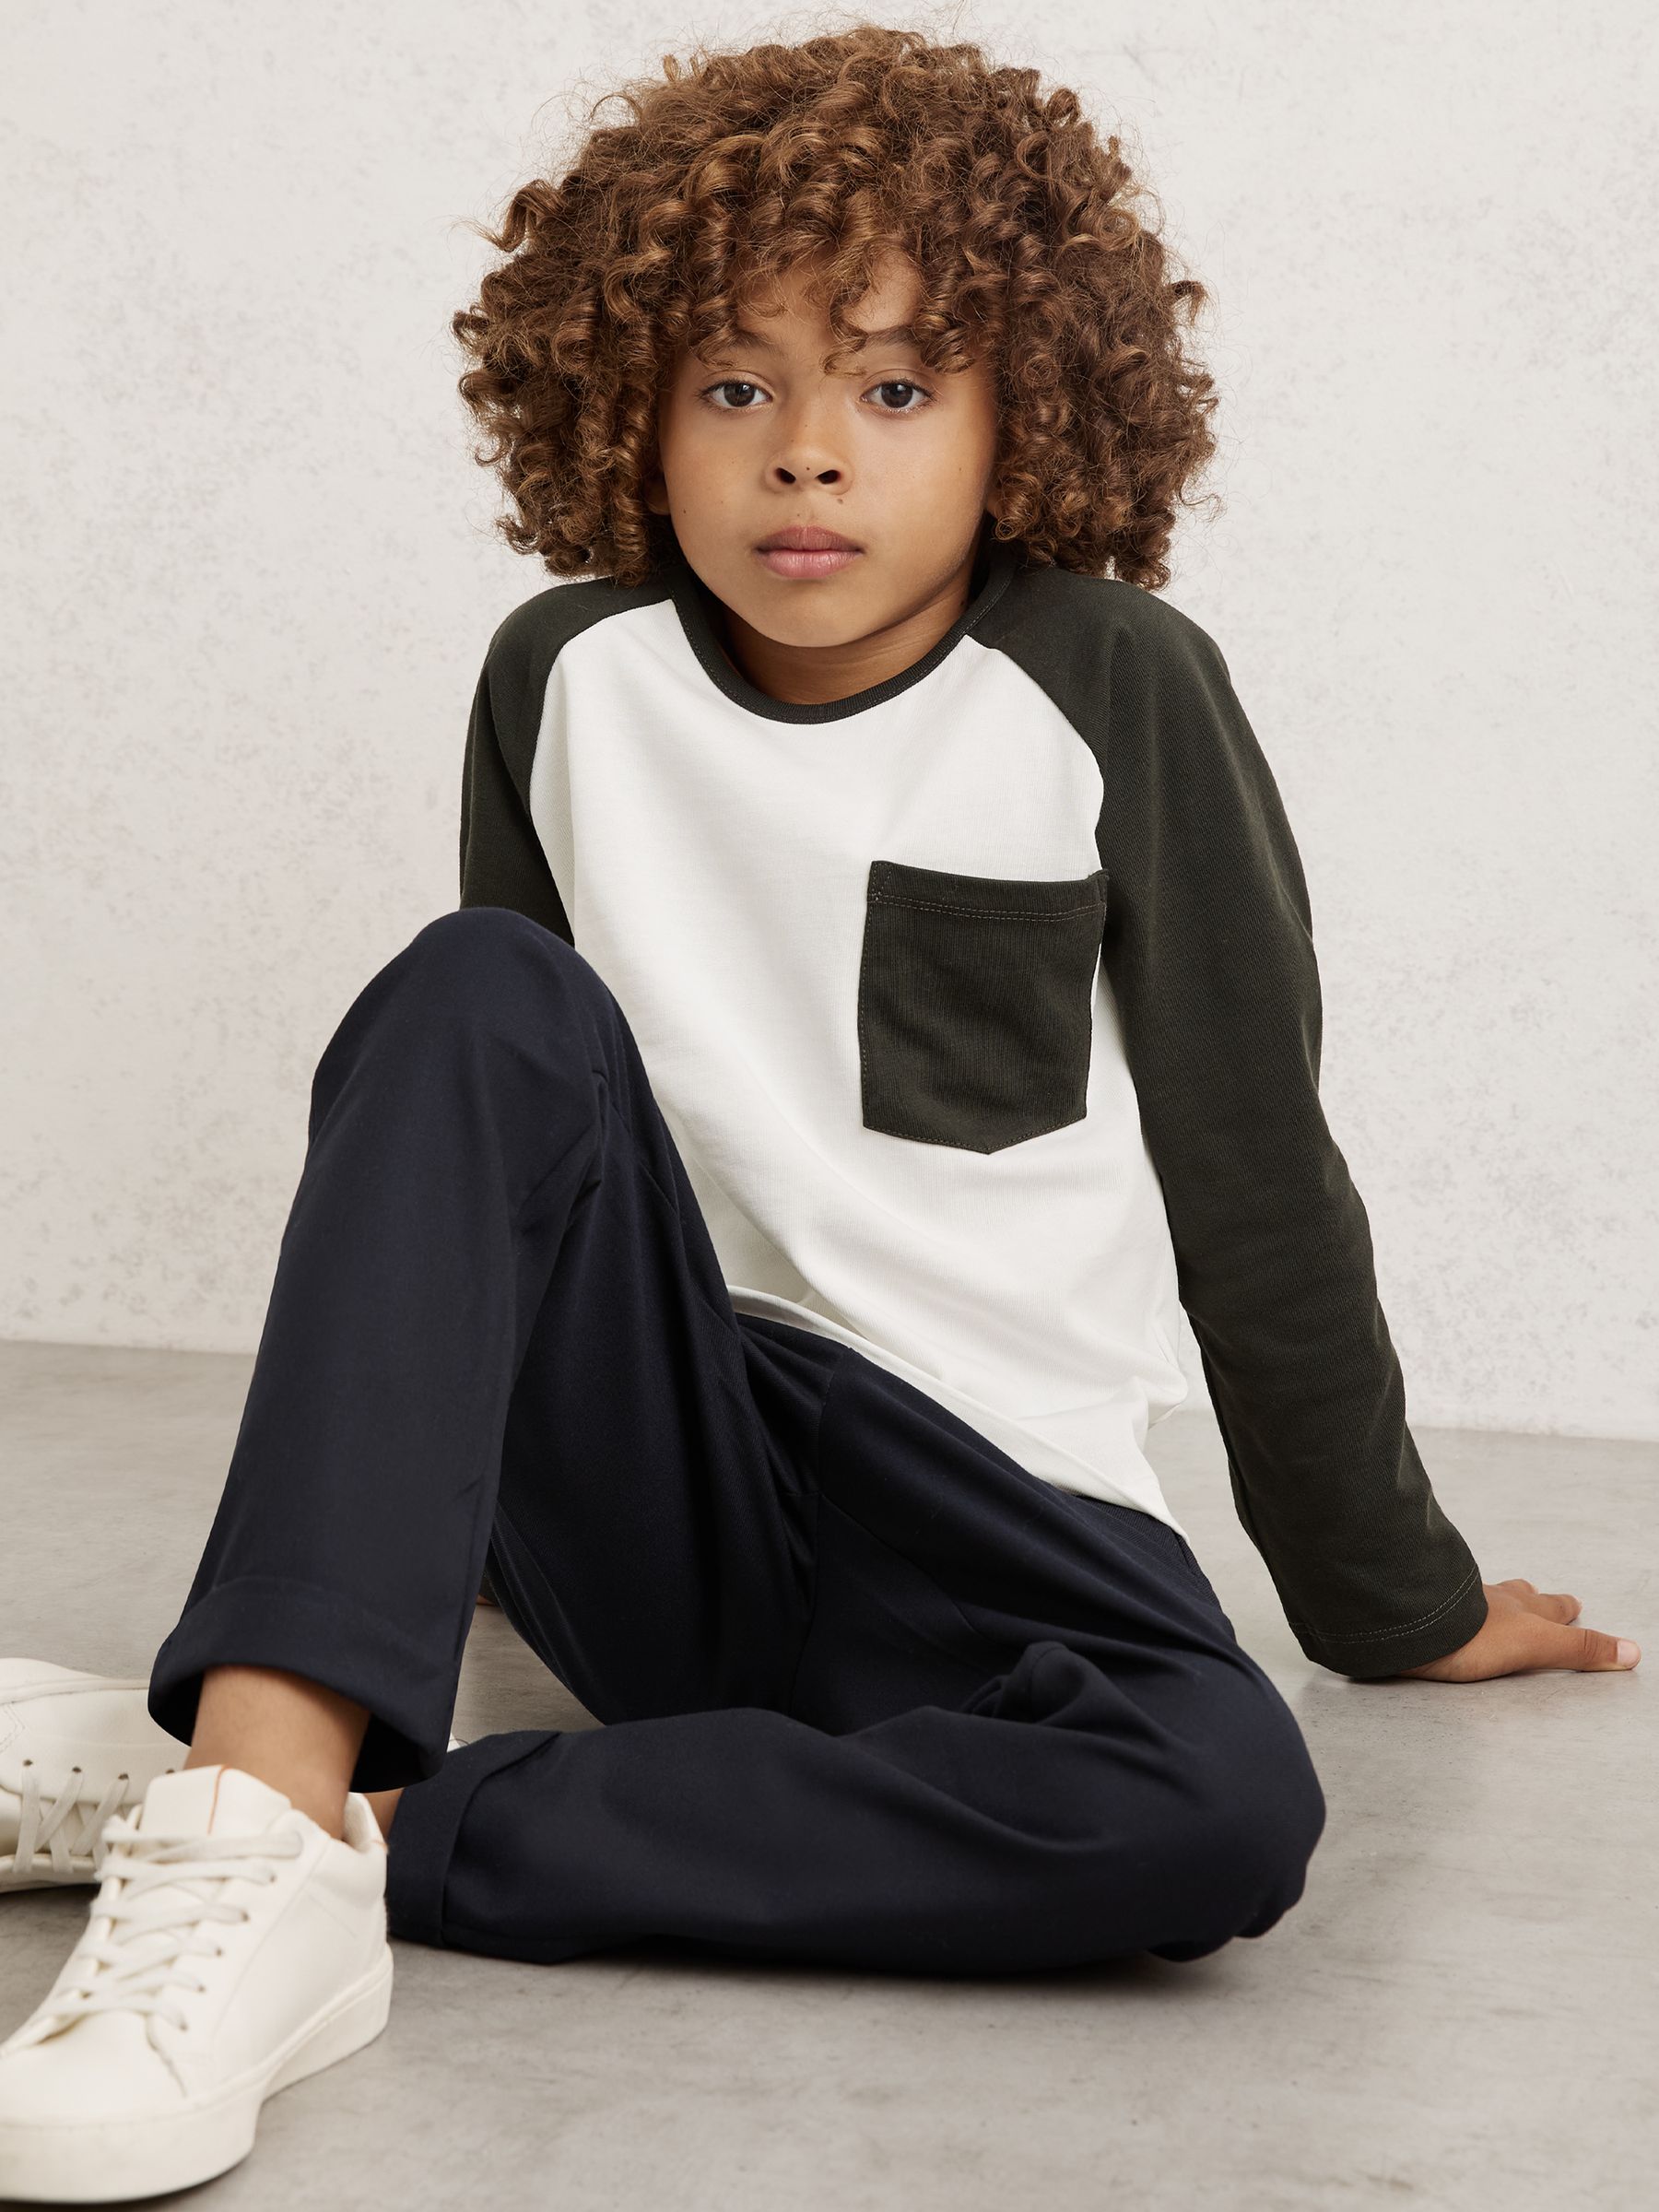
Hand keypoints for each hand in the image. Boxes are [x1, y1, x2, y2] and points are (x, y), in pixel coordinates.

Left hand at [1395, 1578, 1640, 1681]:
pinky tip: (1439, 1612)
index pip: (1549, 1607)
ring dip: (1487, 1599)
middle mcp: (1488, 1599)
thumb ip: (1579, 1649)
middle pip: (1513, 1595)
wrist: (1410, 1621)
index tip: (1573, 1603)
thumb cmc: (1473, 1634)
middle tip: (1533, 1593)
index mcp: (1518, 1608)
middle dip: (1528, 1597)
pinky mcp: (1422, 1614)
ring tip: (1488, 1602)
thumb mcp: (1536, 1644)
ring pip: (1477, 1596)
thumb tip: (1633, 1652)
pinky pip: (1440, 1607)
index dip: (1563, 1608)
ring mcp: (1454, 1603)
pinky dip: (1447, 1608)